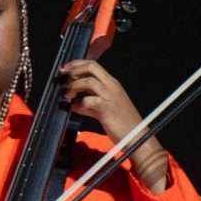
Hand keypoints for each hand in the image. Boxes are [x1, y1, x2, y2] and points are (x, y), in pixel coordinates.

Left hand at [61, 58, 168, 190]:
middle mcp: (112, 86)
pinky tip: (74, 108)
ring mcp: (110, 96)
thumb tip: (73, 102)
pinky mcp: (107, 108)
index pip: (93, 65)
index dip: (77, 64)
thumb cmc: (121, 123)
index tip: (65, 69)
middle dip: (73, 69)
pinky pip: (89, 100)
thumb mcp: (103, 108)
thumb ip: (88, 103)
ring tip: (67, 95)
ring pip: (89, 81)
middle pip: (91, 66)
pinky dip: (78, 103)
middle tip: (63, 77)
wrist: (137, 136)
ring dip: (74, 86)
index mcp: (111, 83)